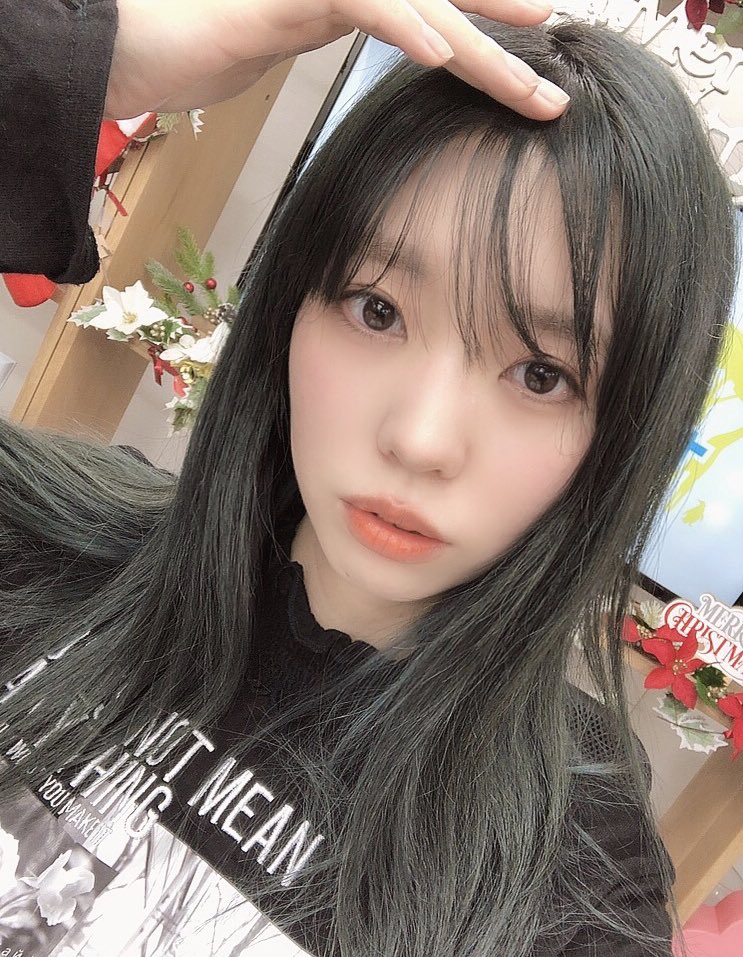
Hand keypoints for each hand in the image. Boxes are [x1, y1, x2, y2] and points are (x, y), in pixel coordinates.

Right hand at [105, 0, 568, 122]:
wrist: (128, 40)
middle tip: (558, 60)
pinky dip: (403, 26)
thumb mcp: (272, 40)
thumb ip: (313, 32)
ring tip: (533, 68)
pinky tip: (442, 55)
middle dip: (504, 28)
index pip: (427, 5)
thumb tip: (350, 47)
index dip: (482, 24)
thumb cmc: (195, 40)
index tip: (533, 55)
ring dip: (480, 35)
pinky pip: (357, 2)